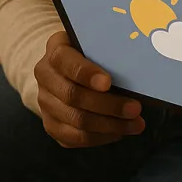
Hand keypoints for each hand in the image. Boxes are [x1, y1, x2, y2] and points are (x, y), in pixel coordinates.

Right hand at [33, 31, 144, 147]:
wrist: (70, 69)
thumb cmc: (92, 53)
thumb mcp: (97, 44)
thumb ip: (109, 51)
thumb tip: (136, 65)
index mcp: (56, 50)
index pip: (65, 61)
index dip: (86, 74)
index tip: (108, 83)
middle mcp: (45, 76)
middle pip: (72, 95)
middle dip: (107, 105)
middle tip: (135, 108)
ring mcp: (45, 103)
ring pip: (76, 121)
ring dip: (109, 126)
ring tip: (135, 124)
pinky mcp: (51, 125)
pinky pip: (75, 138)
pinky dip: (100, 137)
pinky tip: (120, 132)